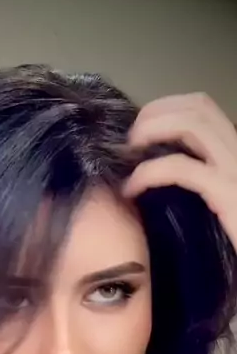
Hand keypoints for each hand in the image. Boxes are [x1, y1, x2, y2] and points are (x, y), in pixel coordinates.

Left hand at [122, 93, 236, 251]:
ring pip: (193, 122)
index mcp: (236, 155)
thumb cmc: (233, 247)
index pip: (204, 109)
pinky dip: (149, 171)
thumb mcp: (217, 206)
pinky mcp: (228, 194)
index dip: (167, 109)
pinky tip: (132, 188)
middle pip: (198, 105)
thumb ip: (196, 186)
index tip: (139, 130)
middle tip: (128, 139)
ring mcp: (236, 171)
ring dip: (151, 129)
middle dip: (155, 112)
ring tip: (128, 153)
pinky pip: (182, 168)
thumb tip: (152, 177)